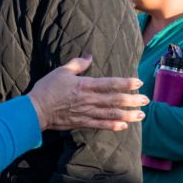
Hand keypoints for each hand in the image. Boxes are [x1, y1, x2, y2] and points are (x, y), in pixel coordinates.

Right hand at [28, 55, 147, 130]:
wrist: (36, 110)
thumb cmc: (47, 88)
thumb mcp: (61, 71)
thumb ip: (77, 64)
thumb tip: (89, 57)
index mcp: (84, 85)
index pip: (109, 83)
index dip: (125, 83)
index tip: (138, 82)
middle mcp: (89, 100)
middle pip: (115, 100)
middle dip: (132, 100)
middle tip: (146, 100)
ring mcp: (86, 113)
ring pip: (111, 114)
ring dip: (128, 114)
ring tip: (141, 115)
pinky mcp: (82, 122)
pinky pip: (101, 125)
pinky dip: (113, 125)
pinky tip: (124, 125)